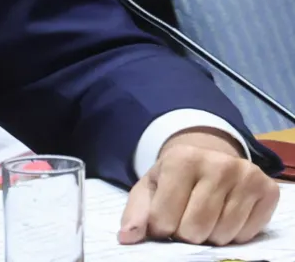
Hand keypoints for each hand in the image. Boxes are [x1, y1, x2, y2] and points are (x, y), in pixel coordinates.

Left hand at [119, 128, 279, 245]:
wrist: (208, 158)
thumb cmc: (173, 178)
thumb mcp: (149, 189)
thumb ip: (135, 214)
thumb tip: (126, 237)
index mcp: (181, 159)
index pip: (164, 220)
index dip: (160, 229)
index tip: (163, 220)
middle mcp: (217, 163)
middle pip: (195, 230)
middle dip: (185, 234)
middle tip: (185, 219)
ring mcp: (246, 175)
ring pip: (222, 235)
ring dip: (209, 236)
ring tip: (204, 217)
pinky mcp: (268, 190)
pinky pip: (246, 234)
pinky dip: (233, 234)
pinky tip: (225, 216)